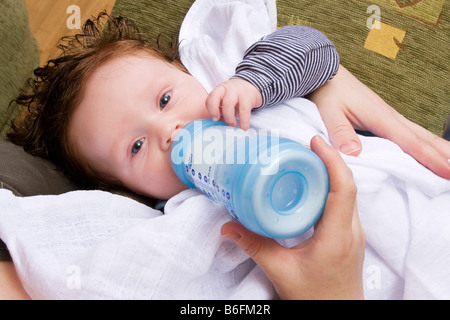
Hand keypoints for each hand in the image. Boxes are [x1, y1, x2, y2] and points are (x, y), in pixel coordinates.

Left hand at [206, 78, 262, 129]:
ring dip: (229, 118)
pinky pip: (244, 111)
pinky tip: (244, 128)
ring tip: (232, 125)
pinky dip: (244, 122)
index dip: (210, 108)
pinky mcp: (248, 97)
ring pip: (229, 104)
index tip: (214, 118)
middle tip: (219, 121)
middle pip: (216, 98)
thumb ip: (221, 108)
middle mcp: (228, 89)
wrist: (252, 86)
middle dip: (215, 111)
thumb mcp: (226, 99)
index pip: (211, 96)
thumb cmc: (236, 96)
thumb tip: (218, 122)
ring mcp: (238, 92)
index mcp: (220, 89)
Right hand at [221, 135, 365, 299]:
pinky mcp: (349, 235)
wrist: (338, 315)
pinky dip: (330, 188)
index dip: (332, 160)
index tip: (315, 142)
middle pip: (347, 185)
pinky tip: (311, 187)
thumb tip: (227, 226)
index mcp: (336, 236)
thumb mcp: (280, 271)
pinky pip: (344, 203)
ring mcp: (353, 233)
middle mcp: (351, 230)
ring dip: (331, 172)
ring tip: (306, 160)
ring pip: (347, 193)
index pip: (343, 189)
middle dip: (329, 159)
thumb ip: (253, 246)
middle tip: (304, 146)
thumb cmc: (315, 298)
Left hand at [309, 65, 449, 178]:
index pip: (410, 142)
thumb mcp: (330, 113)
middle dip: (444, 155)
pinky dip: (425, 142)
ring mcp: (390, 116)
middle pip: (423, 138)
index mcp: (381, 118)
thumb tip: (354, 152)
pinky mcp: (384, 117)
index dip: (430, 159)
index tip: (447, 172)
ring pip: (420, 134)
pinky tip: (428, 148)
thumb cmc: (329, 93)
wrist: (326, 73)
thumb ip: (341, 132)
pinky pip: (410, 132)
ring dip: (439, 147)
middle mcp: (391, 116)